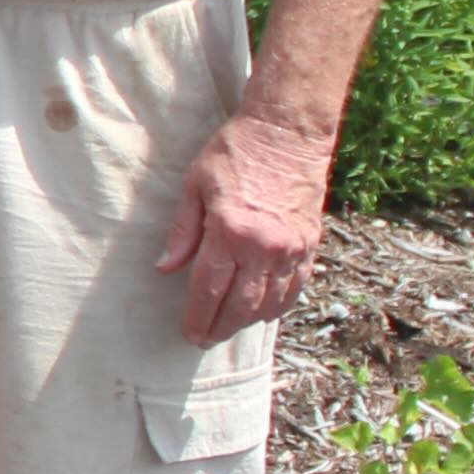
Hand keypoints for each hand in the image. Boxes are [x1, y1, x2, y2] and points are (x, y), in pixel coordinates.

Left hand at [156, 110, 333, 341]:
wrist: (286, 133)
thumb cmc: (234, 153)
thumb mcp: (194, 186)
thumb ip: (182, 232)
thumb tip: (165, 268)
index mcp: (229, 232)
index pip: (209, 290)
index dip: (198, 318)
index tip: (189, 334)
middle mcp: (263, 247)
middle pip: (240, 306)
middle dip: (220, 328)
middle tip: (204, 339)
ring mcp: (290, 249)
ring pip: (270, 303)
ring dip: (248, 321)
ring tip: (229, 327)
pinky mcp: (309, 245)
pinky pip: (295, 289)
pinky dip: (278, 306)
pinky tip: (263, 312)